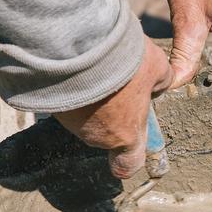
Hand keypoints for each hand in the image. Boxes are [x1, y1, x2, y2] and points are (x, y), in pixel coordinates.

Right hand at [53, 36, 172, 178]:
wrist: (75, 45)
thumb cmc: (122, 62)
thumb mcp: (156, 67)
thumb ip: (161, 83)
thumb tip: (159, 86)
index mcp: (125, 135)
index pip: (127, 166)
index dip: (130, 158)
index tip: (132, 142)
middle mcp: (96, 135)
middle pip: (107, 133)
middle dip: (113, 114)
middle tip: (118, 88)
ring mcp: (70, 121)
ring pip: (86, 114)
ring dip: (93, 97)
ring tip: (99, 67)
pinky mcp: (50, 103)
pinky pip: (67, 98)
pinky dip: (74, 86)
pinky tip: (81, 64)